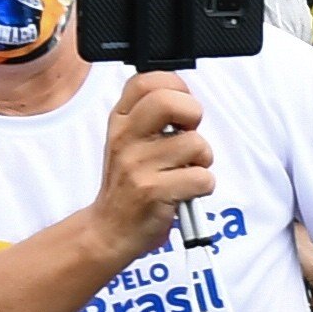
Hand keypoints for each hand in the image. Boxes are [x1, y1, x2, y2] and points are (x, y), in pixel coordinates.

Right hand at [91, 70, 212, 258]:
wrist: (109, 230)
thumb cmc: (128, 184)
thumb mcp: (126, 141)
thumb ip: (148, 116)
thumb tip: (184, 96)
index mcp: (119, 121)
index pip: (146, 81)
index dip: (174, 86)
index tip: (181, 106)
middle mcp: (125, 139)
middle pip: (168, 102)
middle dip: (192, 114)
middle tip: (188, 134)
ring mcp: (138, 166)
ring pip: (195, 144)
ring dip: (202, 160)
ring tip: (186, 171)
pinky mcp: (153, 192)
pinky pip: (202, 178)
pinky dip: (203, 187)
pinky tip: (186, 192)